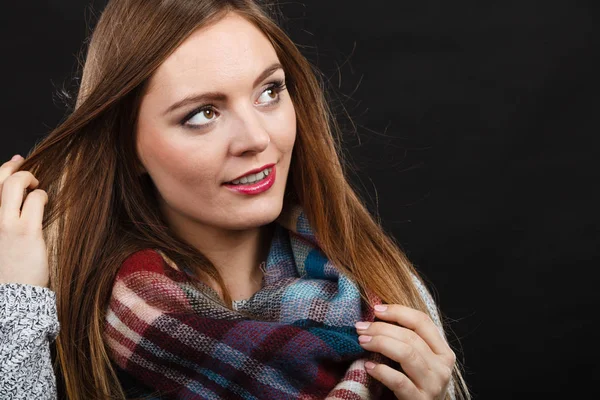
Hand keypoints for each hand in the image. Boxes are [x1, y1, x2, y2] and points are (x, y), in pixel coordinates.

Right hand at [0, 155, 49, 286]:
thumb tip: (20, 192)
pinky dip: (42, 196)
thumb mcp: (2, 238)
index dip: (5, 167)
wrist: (13, 294)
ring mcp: (5, 223)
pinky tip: (45, 203)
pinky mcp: (26, 230)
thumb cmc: (9, 266)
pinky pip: (36, 200)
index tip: (18, 161)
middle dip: (18, 168)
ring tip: (38, 190)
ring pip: (15, 184)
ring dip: (31, 179)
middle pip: (1, 178)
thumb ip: (6, 215)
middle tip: (32, 176)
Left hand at [355, 304, 455, 398]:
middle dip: (382, 328)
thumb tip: (378, 316)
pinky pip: (399, 381)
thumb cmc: (414, 384)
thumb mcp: (417, 361)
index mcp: (443, 352)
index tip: (376, 310)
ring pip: (407, 354)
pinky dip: (381, 371)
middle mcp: (443, 367)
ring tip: (362, 342)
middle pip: (411, 337)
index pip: (422, 321)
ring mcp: (433, 385)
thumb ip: (408, 341)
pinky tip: (368, 366)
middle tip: (361, 328)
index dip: (398, 311)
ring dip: (380, 344)